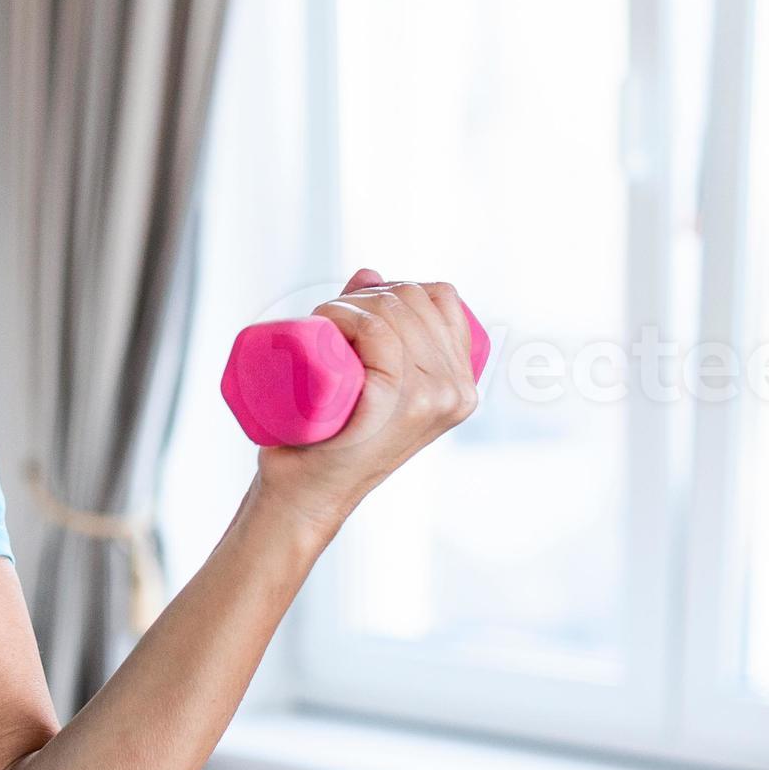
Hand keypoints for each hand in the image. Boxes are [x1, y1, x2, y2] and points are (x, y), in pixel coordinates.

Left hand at [255, 267, 479, 532]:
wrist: (306, 496)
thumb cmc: (331, 439)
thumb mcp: (370, 380)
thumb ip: (377, 328)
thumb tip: (370, 273)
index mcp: (461, 384)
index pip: (439, 298)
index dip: (392, 288)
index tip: (354, 309)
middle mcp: (456, 391)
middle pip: (413, 299)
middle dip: (365, 295)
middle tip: (327, 322)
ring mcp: (430, 399)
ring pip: (391, 311)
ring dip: (348, 303)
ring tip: (320, 326)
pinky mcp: (395, 405)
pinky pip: (378, 335)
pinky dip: (347, 316)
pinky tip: (325, 322)